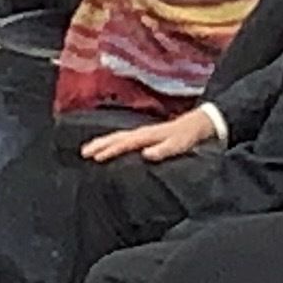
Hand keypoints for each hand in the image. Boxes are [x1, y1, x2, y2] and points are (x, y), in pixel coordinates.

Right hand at [82, 106, 221, 162]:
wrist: (199, 124)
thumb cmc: (188, 137)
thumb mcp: (178, 145)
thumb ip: (163, 150)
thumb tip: (145, 154)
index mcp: (147, 135)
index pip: (124, 143)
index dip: (110, 150)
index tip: (95, 158)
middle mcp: (142, 132)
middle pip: (116, 137)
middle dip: (100, 144)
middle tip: (84, 153)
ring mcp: (143, 133)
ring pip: (119, 137)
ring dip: (104, 142)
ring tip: (90, 150)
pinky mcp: (146, 136)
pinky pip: (124, 139)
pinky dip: (114, 142)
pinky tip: (111, 147)